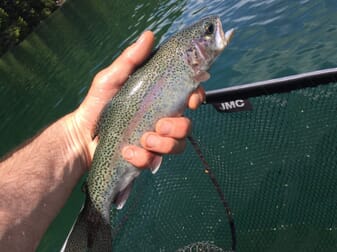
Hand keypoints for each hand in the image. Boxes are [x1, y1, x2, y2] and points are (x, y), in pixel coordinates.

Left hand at [69, 31, 204, 168]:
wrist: (81, 136)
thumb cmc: (97, 105)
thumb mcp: (111, 79)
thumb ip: (130, 59)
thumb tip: (149, 35)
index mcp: (158, 101)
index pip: (188, 97)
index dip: (196, 97)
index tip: (192, 101)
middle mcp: (160, 121)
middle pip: (187, 126)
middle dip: (177, 127)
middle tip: (158, 126)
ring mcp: (155, 141)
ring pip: (178, 146)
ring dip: (163, 145)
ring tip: (141, 140)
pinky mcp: (146, 158)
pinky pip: (155, 161)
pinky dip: (143, 158)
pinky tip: (127, 152)